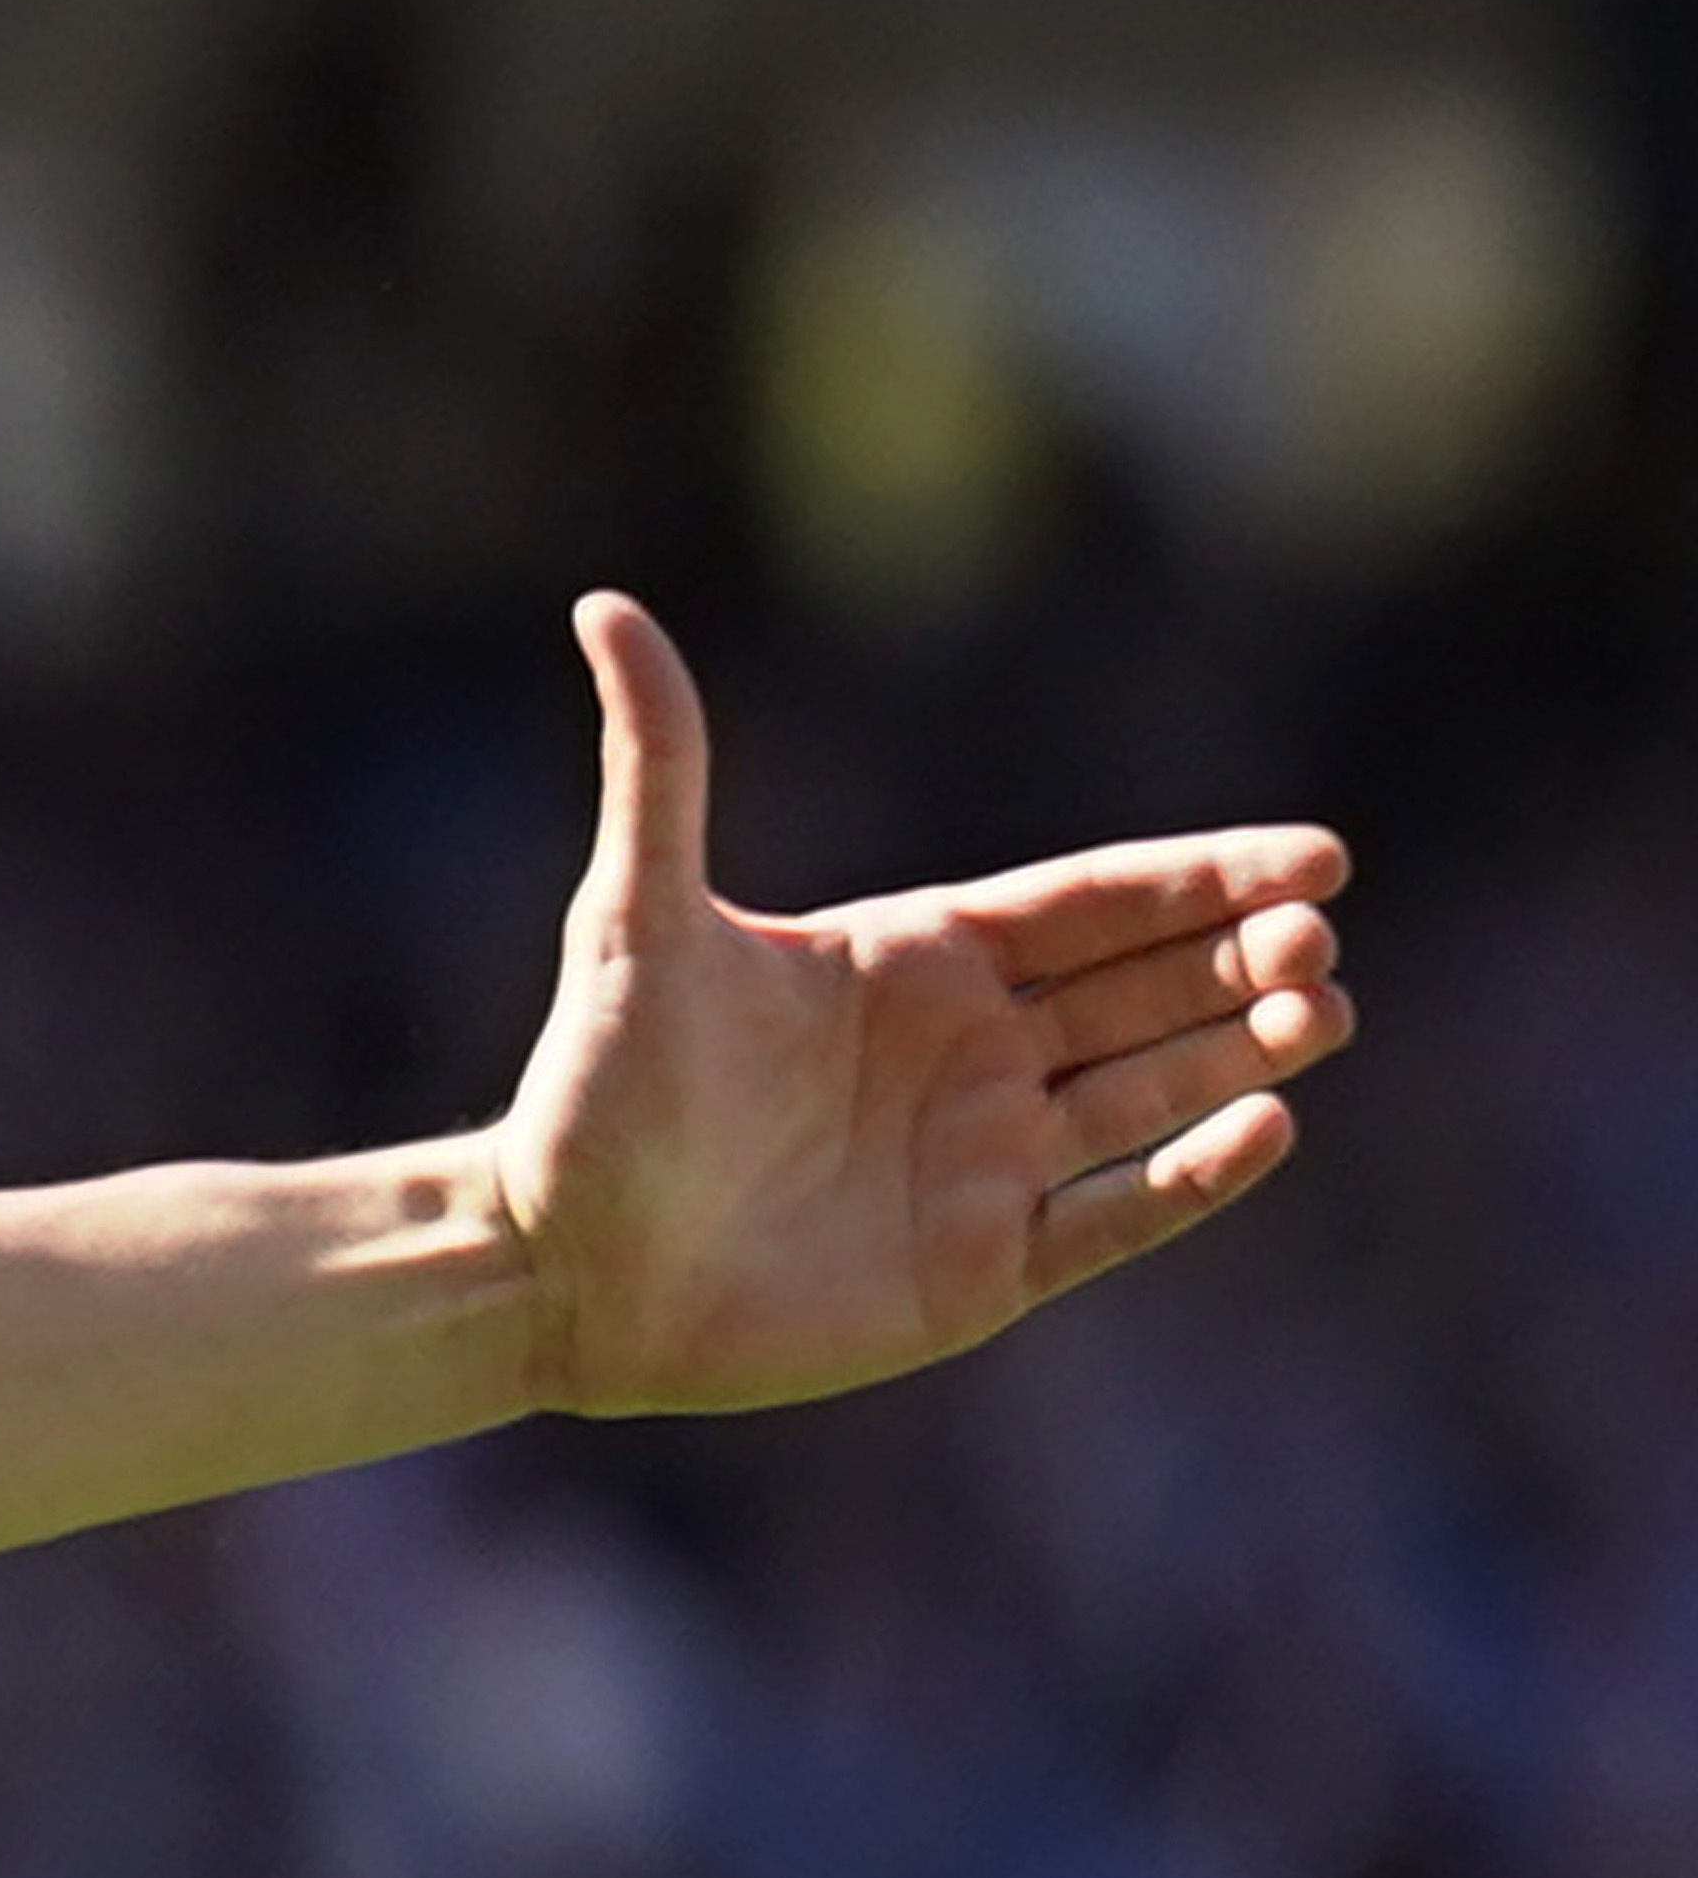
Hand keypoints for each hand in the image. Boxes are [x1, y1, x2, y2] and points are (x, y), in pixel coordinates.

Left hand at [500, 592, 1354, 1417]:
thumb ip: (659, 768)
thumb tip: (607, 607)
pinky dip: (1192, 1178)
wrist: (553, 1266)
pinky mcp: (982, 1270)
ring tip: (1323, 1011)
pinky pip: (1117, 1216)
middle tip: (1317, 937)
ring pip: (1154, 1092)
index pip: (1095, 903)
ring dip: (1243, 1052)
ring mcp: (985, 1162)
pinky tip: (1265, 1130)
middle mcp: (969, 1055)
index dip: (1204, 879)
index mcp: (917, 962)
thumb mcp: (634, 919)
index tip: (1316, 857)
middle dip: (1242, 960)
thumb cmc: (593, 1088)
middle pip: (1147, 990)